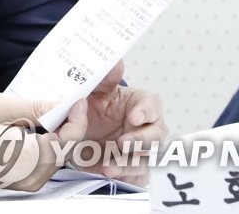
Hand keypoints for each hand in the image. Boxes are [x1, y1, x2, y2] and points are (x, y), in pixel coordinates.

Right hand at [0, 93, 86, 190]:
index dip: (76, 118)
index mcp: (26, 158)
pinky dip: (50, 142)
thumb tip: (63, 104)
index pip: (67, 140)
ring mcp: (32, 181)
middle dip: (68, 124)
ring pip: (60, 154)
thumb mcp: (0, 108)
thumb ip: (35, 107)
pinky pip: (50, 159)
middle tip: (62, 103)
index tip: (76, 100)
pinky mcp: (30, 181)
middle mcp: (33, 176)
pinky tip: (37, 129)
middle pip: (66, 148)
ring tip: (45, 114)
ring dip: (59, 133)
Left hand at [61, 61, 166, 184]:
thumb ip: (104, 79)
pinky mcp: (133, 169)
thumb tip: (115, 62)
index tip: (134, 117)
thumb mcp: (95, 92)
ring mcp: (142, 151)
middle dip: (141, 141)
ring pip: (146, 160)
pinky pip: (135, 175)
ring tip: (109, 165)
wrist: (82, 133)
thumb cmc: (96, 109)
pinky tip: (108, 171)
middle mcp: (148, 129)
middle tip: (122, 142)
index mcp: (140, 105)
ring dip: (128, 163)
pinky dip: (122, 174)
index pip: (152, 105)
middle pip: (156, 137)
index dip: (146, 111)